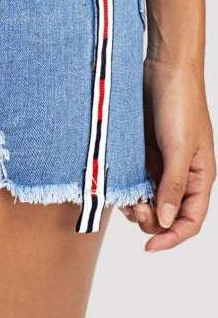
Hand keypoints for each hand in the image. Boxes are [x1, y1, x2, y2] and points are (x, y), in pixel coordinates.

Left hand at [121, 58, 214, 250]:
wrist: (163, 70)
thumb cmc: (181, 104)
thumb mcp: (180, 147)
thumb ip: (174, 184)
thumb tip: (166, 221)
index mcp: (201, 177)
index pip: (190, 221)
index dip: (172, 238)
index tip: (149, 247)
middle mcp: (181, 175)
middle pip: (166, 215)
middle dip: (149, 219)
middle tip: (133, 207)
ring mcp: (160, 164)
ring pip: (148, 199)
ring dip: (135, 205)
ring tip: (123, 197)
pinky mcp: (142, 152)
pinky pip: (134, 180)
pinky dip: (126, 187)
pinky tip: (117, 184)